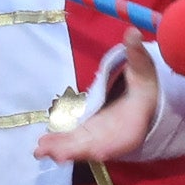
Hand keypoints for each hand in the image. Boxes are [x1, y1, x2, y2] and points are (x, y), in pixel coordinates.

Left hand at [36, 39, 159, 162]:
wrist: (145, 101)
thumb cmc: (144, 86)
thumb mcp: (143, 70)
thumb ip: (136, 54)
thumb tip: (132, 32)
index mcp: (131, 126)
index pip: (117, 140)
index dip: (100, 146)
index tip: (87, 152)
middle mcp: (114, 137)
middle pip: (92, 147)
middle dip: (71, 150)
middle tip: (48, 151)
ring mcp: (99, 138)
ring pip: (79, 147)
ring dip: (60, 149)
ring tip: (39, 150)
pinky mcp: (88, 134)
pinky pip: (72, 141)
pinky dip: (58, 144)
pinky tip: (41, 146)